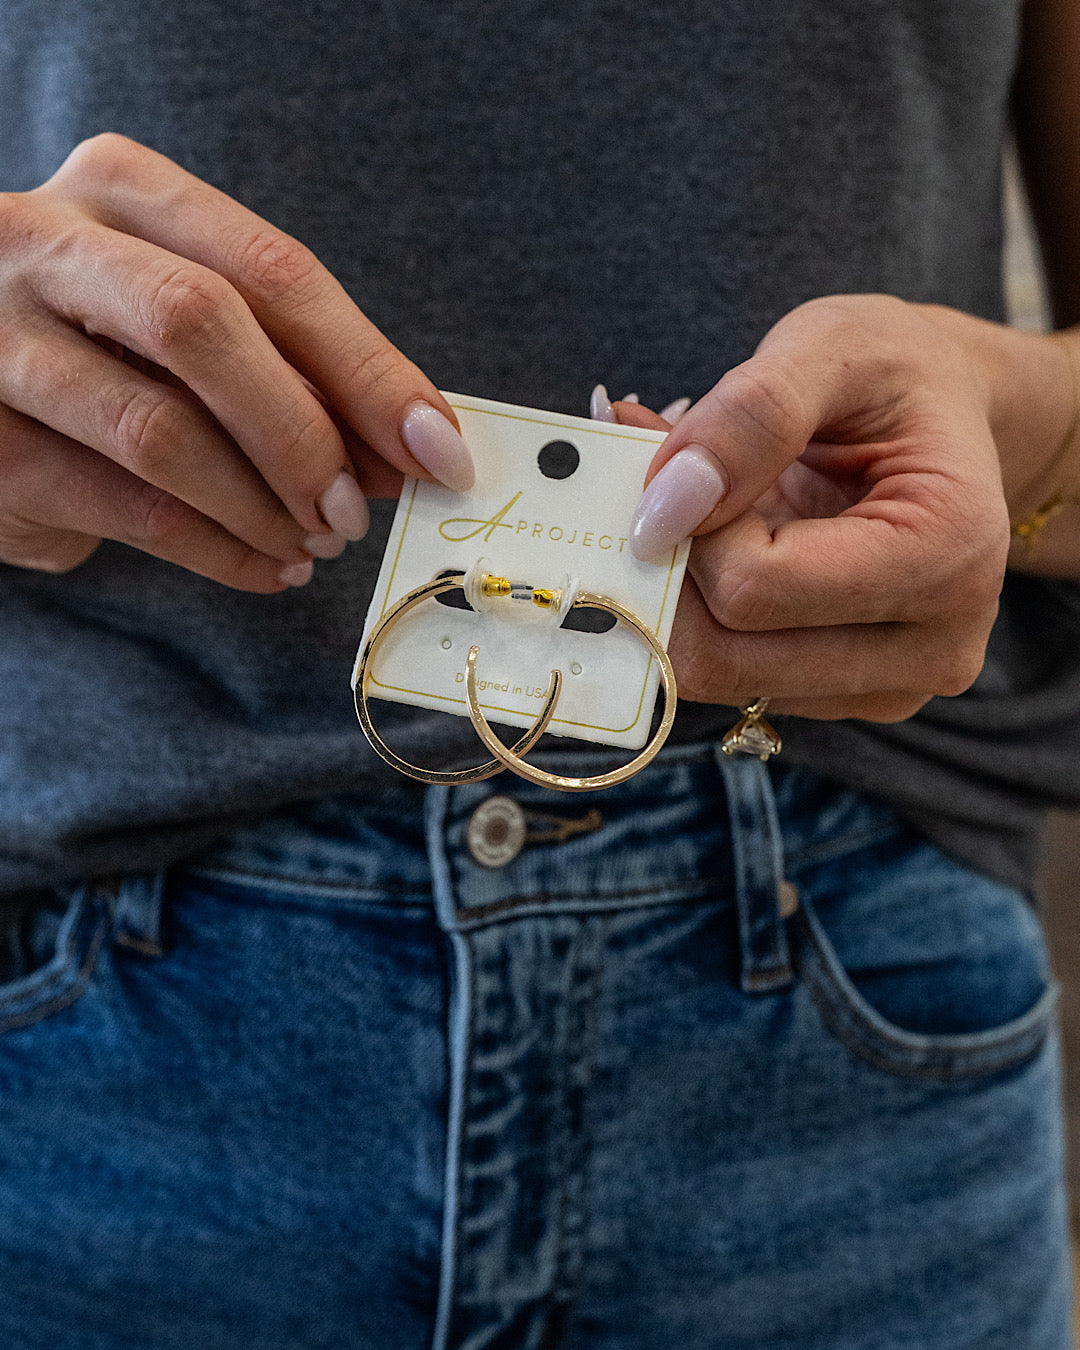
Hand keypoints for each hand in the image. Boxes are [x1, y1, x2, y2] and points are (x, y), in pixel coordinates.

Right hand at [0, 134, 473, 590]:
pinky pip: (129, 510)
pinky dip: (221, 553)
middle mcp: (44, 243)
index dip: (369, 368)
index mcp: (123, 190)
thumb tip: (411, 446)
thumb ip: (292, 364)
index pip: (273, 269)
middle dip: (305, 434)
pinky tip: (267, 568)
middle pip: (204, 324)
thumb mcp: (197, 325)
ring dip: (264, 506)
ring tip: (316, 545)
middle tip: (358, 510)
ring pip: (159, 428)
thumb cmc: (114, 351)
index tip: (437, 449)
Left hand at [617, 295, 1016, 721]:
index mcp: (948, 555)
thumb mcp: (829, 346)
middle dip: (669, 570)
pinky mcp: (844, 699)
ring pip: (715, 675)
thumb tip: (662, 512)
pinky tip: (717, 546)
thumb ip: (749, 418)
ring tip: (698, 507)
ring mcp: (889, 690)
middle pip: (726, 654)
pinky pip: (729, 676)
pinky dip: (697, 612)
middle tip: (661, 489)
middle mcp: (933, 647)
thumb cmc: (895, 377)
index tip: (688, 464)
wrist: (945, 417)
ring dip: (674, 592)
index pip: (753, 588)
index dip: (691, 528)